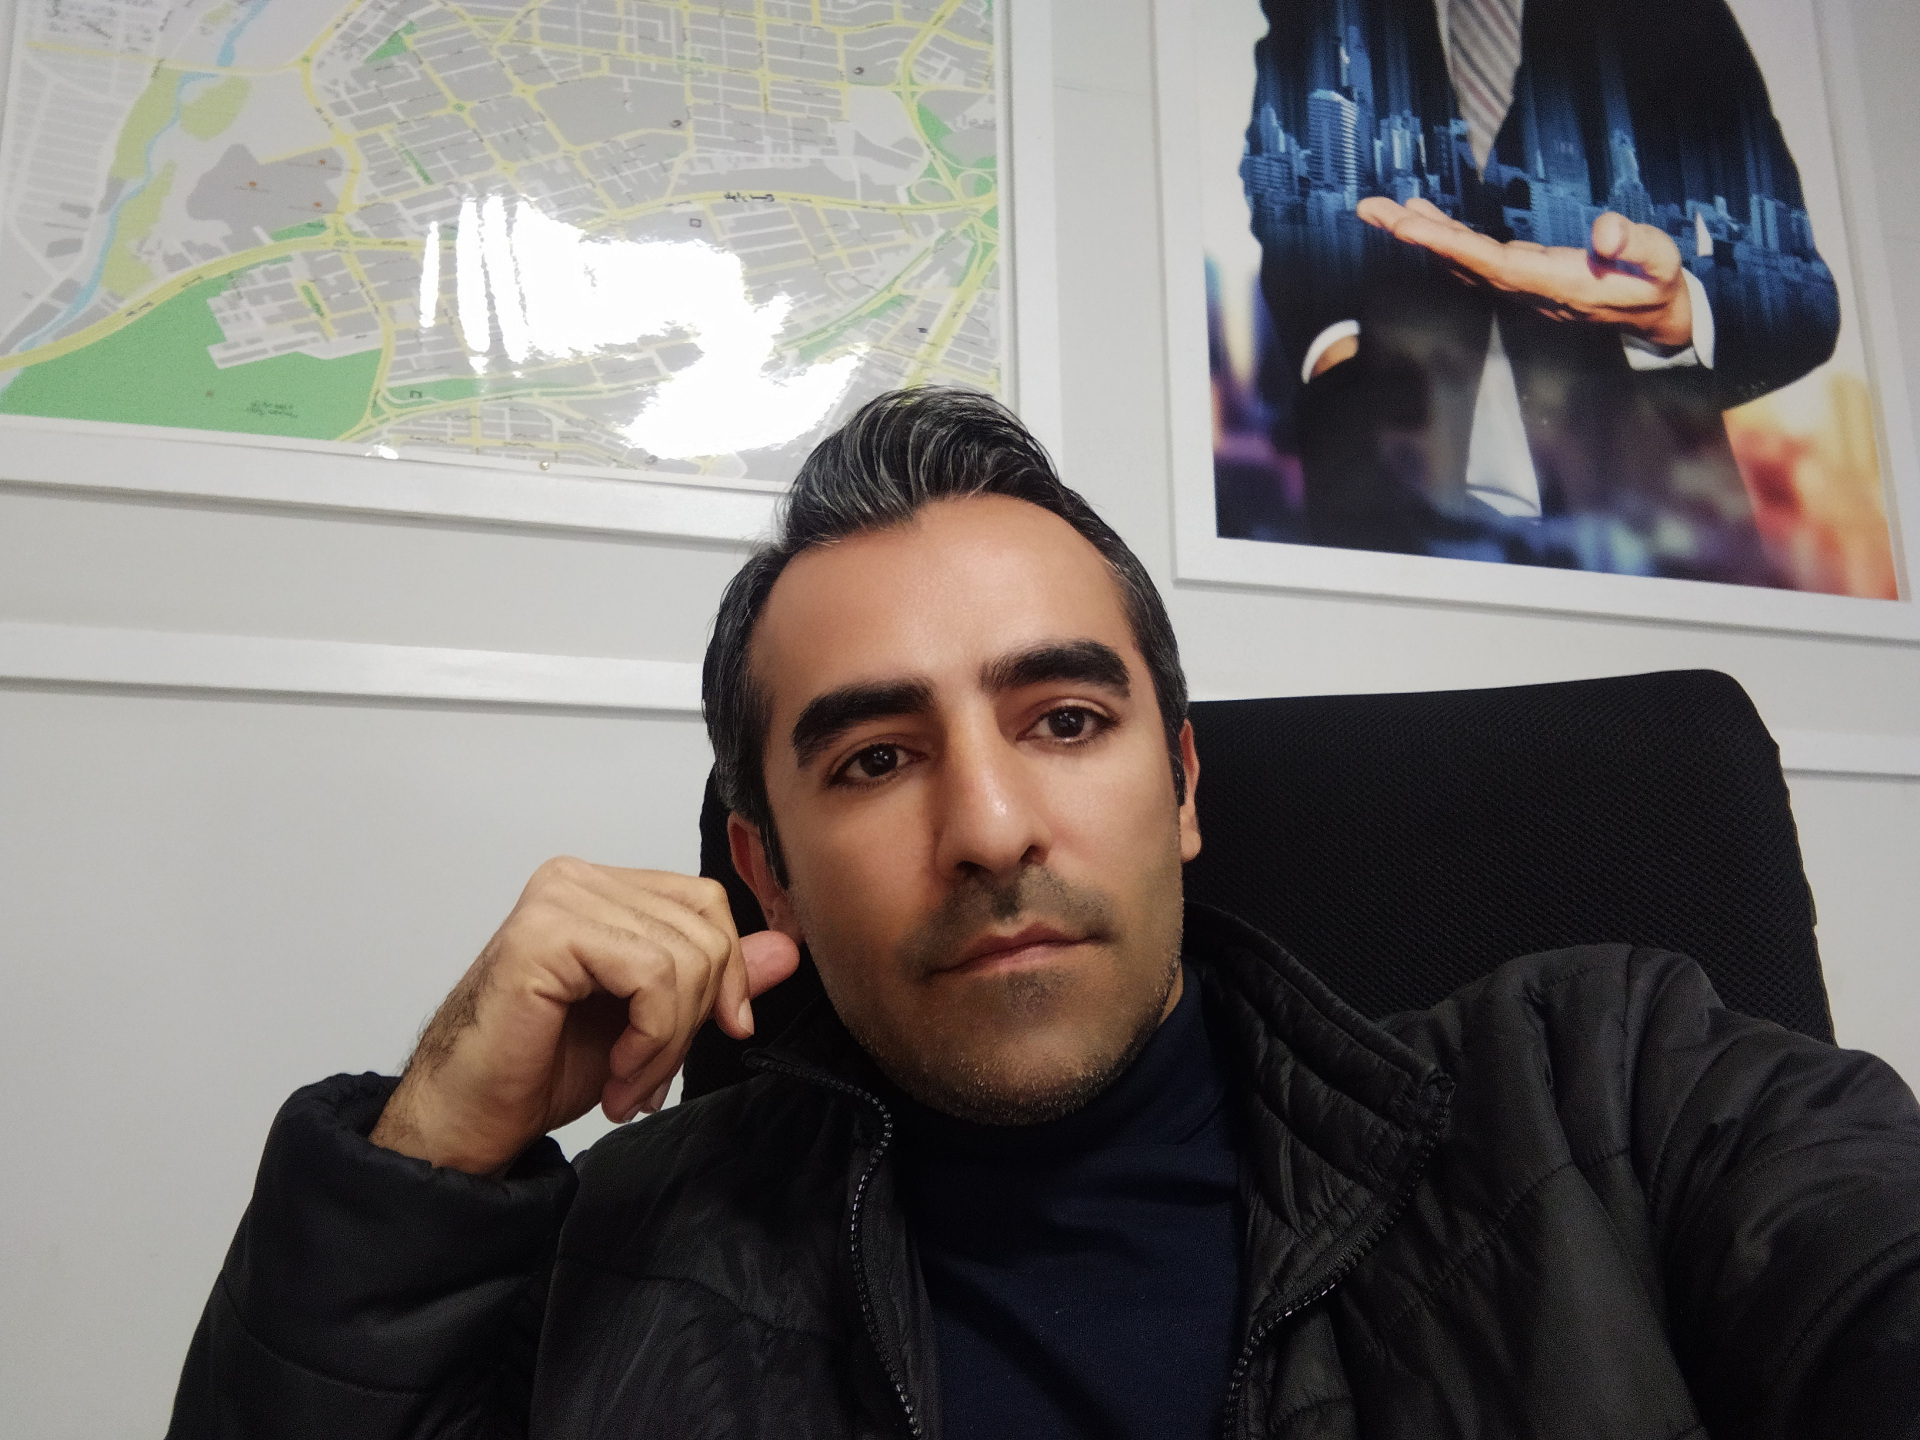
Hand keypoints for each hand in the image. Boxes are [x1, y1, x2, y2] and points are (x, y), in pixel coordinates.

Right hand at [369, 859, 800, 1174]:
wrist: (469, 1119)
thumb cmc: (541, 1067)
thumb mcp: (650, 1020)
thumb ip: (712, 978)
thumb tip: (786, 948)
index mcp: (602, 888)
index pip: (705, 902)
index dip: (727, 972)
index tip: (718, 1031)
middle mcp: (577, 879)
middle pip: (704, 928)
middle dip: (695, 1017)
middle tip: (652, 1075)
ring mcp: (558, 899)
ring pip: (685, 957)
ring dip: (668, 1041)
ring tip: (630, 1082)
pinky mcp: (546, 934)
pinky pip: (652, 975)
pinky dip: (651, 1038)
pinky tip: (617, 1074)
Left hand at [1355, 197, 1693, 350]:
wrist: (1654, 318)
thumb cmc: (1657, 285)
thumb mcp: (1662, 263)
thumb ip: (1636, 244)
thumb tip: (1606, 233)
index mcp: (1553, 283)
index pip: (1489, 263)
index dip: (1445, 245)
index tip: (1408, 227)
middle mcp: (1525, 289)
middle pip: (1459, 262)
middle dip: (1415, 236)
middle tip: (1373, 210)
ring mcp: (1519, 286)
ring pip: (1460, 260)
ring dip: (1422, 234)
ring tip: (1386, 208)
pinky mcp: (1520, 277)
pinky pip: (1471, 257)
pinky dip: (1444, 237)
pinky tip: (1424, 219)